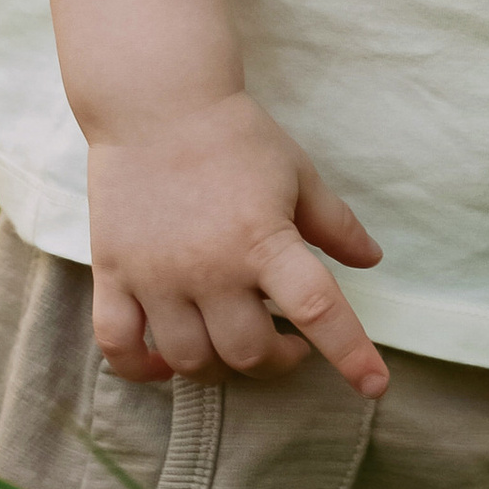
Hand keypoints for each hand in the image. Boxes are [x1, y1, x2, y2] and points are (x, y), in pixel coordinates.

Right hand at [87, 89, 389, 394]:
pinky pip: (120, 347)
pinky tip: (164, 361)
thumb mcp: (297, 173)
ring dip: (220, 366)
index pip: (317, 310)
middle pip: (248, 353)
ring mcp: (157, 276)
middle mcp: (210, 268)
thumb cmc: (234, 136)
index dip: (350, 354)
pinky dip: (142, 368)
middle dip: (276, 360)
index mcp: (263, 239)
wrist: (155, 102)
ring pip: (191, 360)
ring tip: (232, 341)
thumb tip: (371, 260)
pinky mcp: (113, 274)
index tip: (375, 385)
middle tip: (286, 342)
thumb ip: (334, 223)